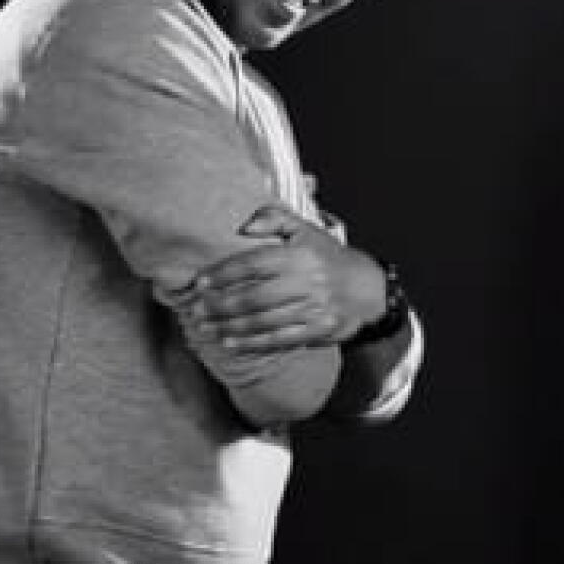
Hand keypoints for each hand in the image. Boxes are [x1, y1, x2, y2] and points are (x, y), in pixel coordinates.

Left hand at [187, 203, 384, 352]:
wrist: (367, 289)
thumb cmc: (328, 257)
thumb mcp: (306, 229)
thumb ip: (273, 219)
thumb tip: (244, 227)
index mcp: (299, 255)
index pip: (253, 263)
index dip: (223, 274)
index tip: (201, 282)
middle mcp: (307, 282)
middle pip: (254, 297)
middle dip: (220, 306)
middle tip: (196, 310)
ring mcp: (313, 308)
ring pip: (263, 322)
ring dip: (230, 327)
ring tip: (205, 328)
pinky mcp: (318, 330)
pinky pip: (279, 340)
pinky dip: (252, 343)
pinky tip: (230, 343)